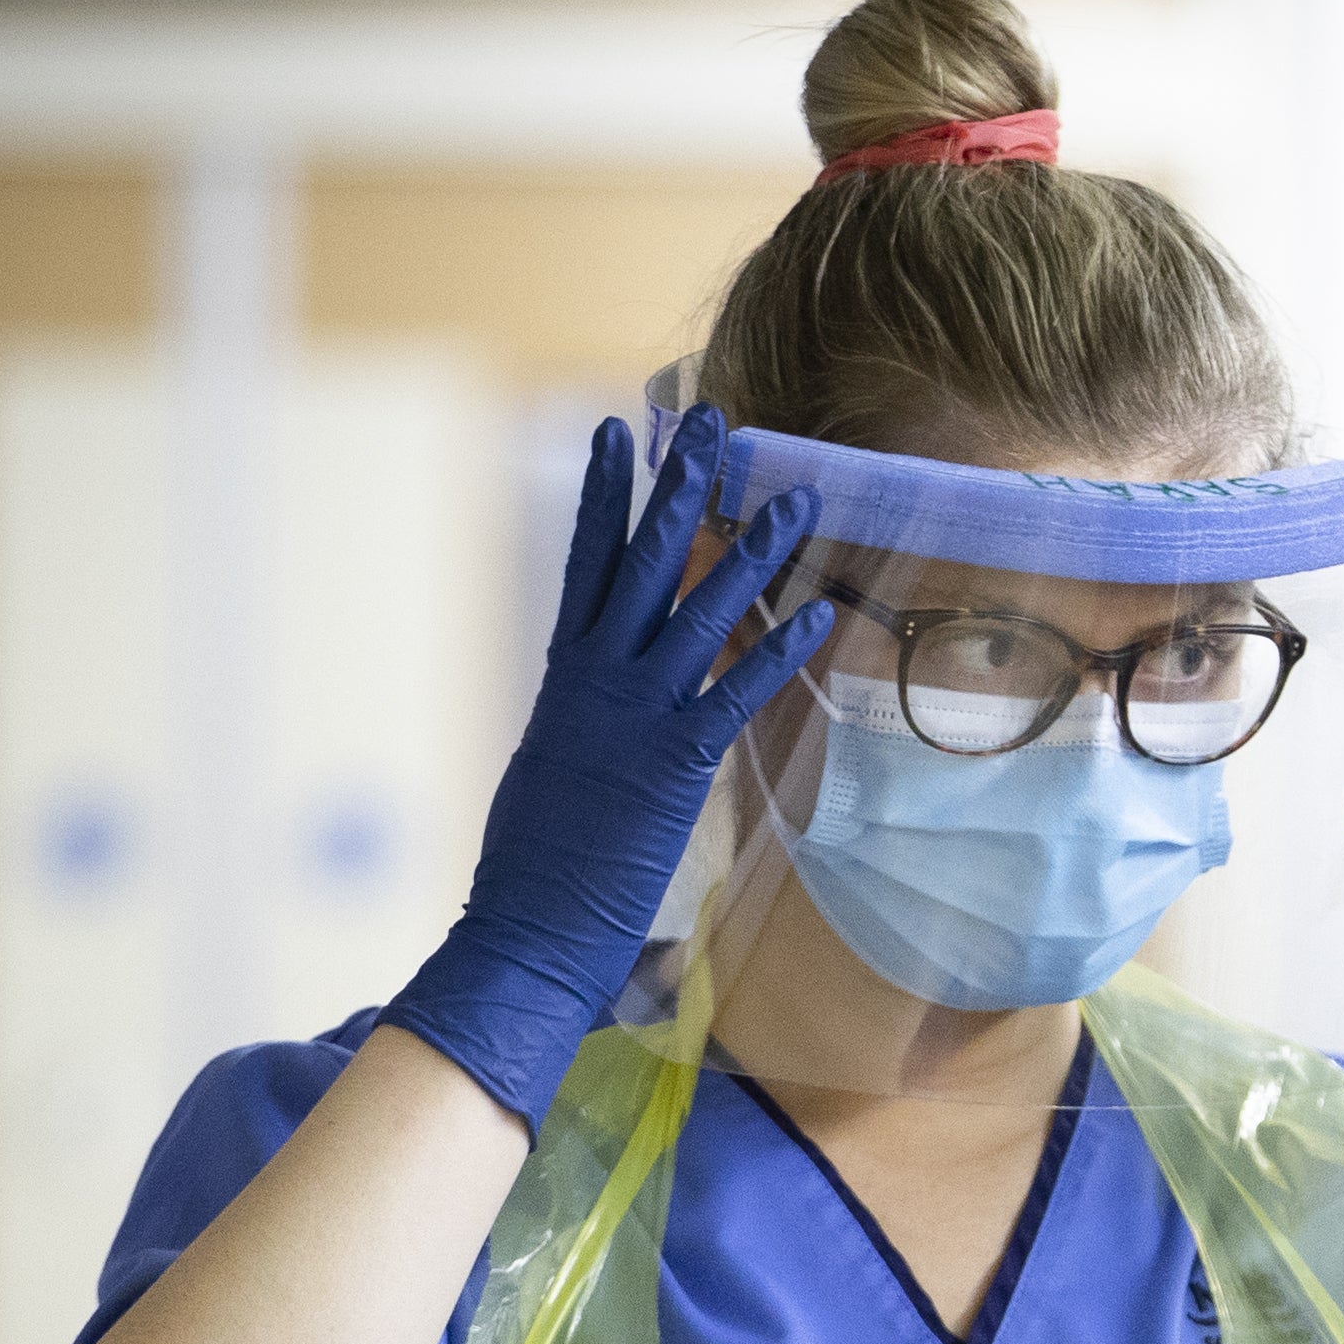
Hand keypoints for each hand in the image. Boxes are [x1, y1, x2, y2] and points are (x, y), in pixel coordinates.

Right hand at [382, 410, 835, 1121]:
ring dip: (750, 553)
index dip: (605, 494)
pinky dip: (780, 652)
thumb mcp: (553, 769)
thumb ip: (582, 724)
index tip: (618, 432)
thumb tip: (594, 710)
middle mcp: (599, 680)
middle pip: (644, 561)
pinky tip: (820, 614)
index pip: (586, 562)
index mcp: (566, 676)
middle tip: (711, 423)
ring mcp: (636, 716)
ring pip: (699, 613)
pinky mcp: (674, 763)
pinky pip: (738, 694)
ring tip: (793, 500)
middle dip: (680, 488)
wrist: (524, 920)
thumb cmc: (535, 862)